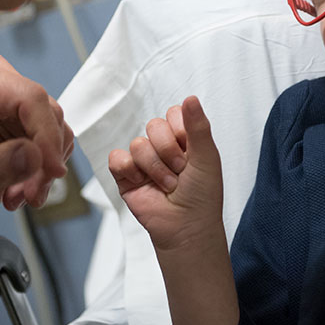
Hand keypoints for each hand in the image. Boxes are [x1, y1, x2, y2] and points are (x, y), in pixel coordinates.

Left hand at [0, 51, 73, 229]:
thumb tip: (33, 156)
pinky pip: (54, 137)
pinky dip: (44, 167)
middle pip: (45, 111)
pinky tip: (21, 186)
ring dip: (44, 167)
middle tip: (31, 192)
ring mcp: (9, 96)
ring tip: (18, 193)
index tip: (51, 169)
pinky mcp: (22, 116)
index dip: (46, 134)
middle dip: (44, 156)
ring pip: (54, 126)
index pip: (28, 96)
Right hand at [108, 96, 224, 252]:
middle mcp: (161, 146)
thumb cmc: (202, 194)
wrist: (187, 226)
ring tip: (167, 185)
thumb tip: (190, 98)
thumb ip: (198, 126)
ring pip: (138, 144)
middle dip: (169, 152)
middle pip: (154, 126)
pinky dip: (130, 170)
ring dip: (155, 168)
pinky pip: (117, 158)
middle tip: (180, 172)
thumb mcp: (207, 156)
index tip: (191, 153)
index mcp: (182, 138)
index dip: (181, 132)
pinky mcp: (124, 175)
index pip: (173, 114)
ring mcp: (142, 160)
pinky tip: (142, 183)